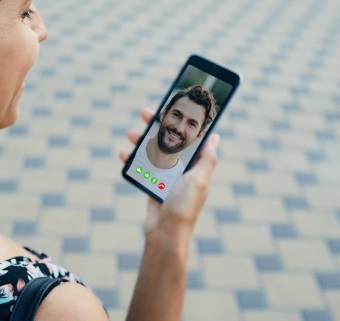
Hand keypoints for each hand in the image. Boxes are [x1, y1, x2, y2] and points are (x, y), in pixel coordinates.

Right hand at [120, 108, 219, 239]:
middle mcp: (181, 169)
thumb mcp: (199, 180)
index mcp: (195, 165)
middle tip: (145, 113)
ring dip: (141, 141)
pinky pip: (141, 167)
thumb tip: (216, 137)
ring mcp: (166, 176)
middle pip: (168, 141)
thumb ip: (207, 159)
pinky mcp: (152, 185)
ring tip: (130, 133)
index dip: (180, 121)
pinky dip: (132, 160)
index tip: (170, 107)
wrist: (166, 233)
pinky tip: (123, 154)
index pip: (189, 137)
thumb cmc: (184, 207)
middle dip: (157, 126)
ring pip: (153, 151)